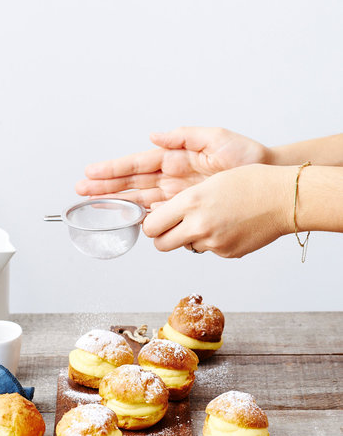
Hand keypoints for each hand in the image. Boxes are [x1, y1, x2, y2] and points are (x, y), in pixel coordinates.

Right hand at [76, 127, 269, 207]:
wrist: (266, 178)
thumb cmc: (245, 156)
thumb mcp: (216, 138)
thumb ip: (184, 137)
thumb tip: (154, 136)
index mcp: (174, 158)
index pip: (137, 164)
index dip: (114, 169)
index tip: (91, 172)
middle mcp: (171, 178)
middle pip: (132, 184)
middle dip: (106, 187)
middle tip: (81, 191)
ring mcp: (176, 195)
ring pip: (140, 200)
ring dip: (117, 203)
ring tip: (93, 205)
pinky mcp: (186, 210)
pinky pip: (159, 215)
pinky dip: (141, 217)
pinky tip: (124, 219)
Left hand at [142, 164, 293, 257]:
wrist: (284, 198)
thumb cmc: (250, 182)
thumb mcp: (209, 182)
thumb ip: (184, 200)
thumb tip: (163, 215)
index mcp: (191, 202)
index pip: (152, 225)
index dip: (151, 225)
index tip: (155, 221)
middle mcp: (198, 225)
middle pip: (160, 245)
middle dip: (162, 238)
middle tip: (170, 229)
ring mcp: (213, 242)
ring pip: (185, 247)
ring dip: (190, 239)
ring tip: (210, 220)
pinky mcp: (226, 253)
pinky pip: (208, 250)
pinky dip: (212, 241)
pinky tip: (228, 225)